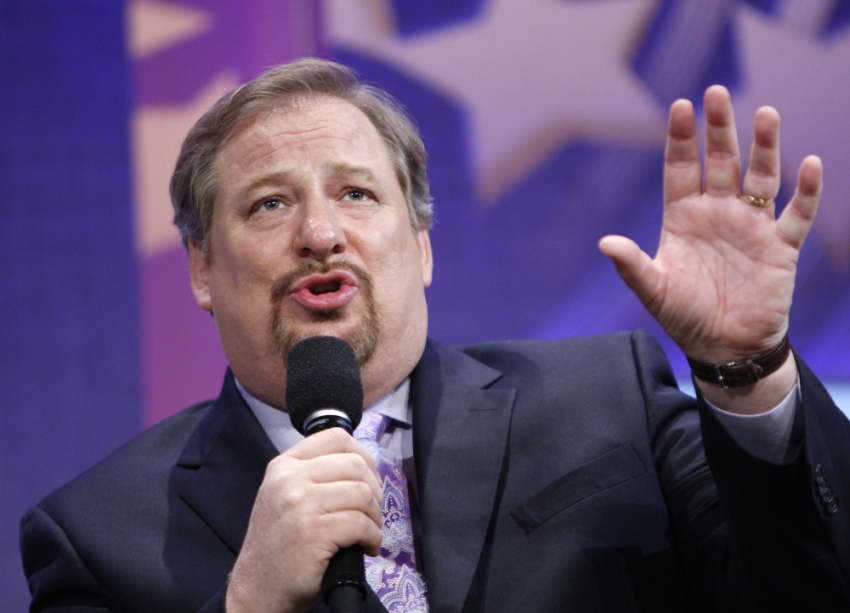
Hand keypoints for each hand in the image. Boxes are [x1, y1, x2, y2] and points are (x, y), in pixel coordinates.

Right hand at [225, 428, 382, 612]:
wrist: (257, 588)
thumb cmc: (279, 544)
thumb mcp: (284, 495)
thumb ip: (314, 474)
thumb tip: (362, 463)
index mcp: (284, 465)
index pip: (336, 437)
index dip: (363, 456)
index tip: (369, 478)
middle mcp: (289, 478)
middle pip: (356, 464)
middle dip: (375, 490)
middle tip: (371, 512)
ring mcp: (300, 504)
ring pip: (362, 493)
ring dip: (375, 516)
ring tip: (368, 532)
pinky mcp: (313, 532)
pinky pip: (361, 524)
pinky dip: (373, 537)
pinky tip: (366, 546)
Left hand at [599, 85, 821, 364]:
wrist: (725, 347)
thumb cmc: (685, 317)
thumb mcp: (655, 290)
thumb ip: (632, 266)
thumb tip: (605, 243)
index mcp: (683, 217)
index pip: (681, 168)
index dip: (682, 139)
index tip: (680, 106)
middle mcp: (717, 213)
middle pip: (720, 162)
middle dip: (719, 129)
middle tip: (717, 93)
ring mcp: (751, 227)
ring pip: (761, 178)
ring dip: (764, 148)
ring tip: (765, 114)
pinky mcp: (780, 247)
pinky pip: (796, 214)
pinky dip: (805, 191)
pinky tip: (807, 163)